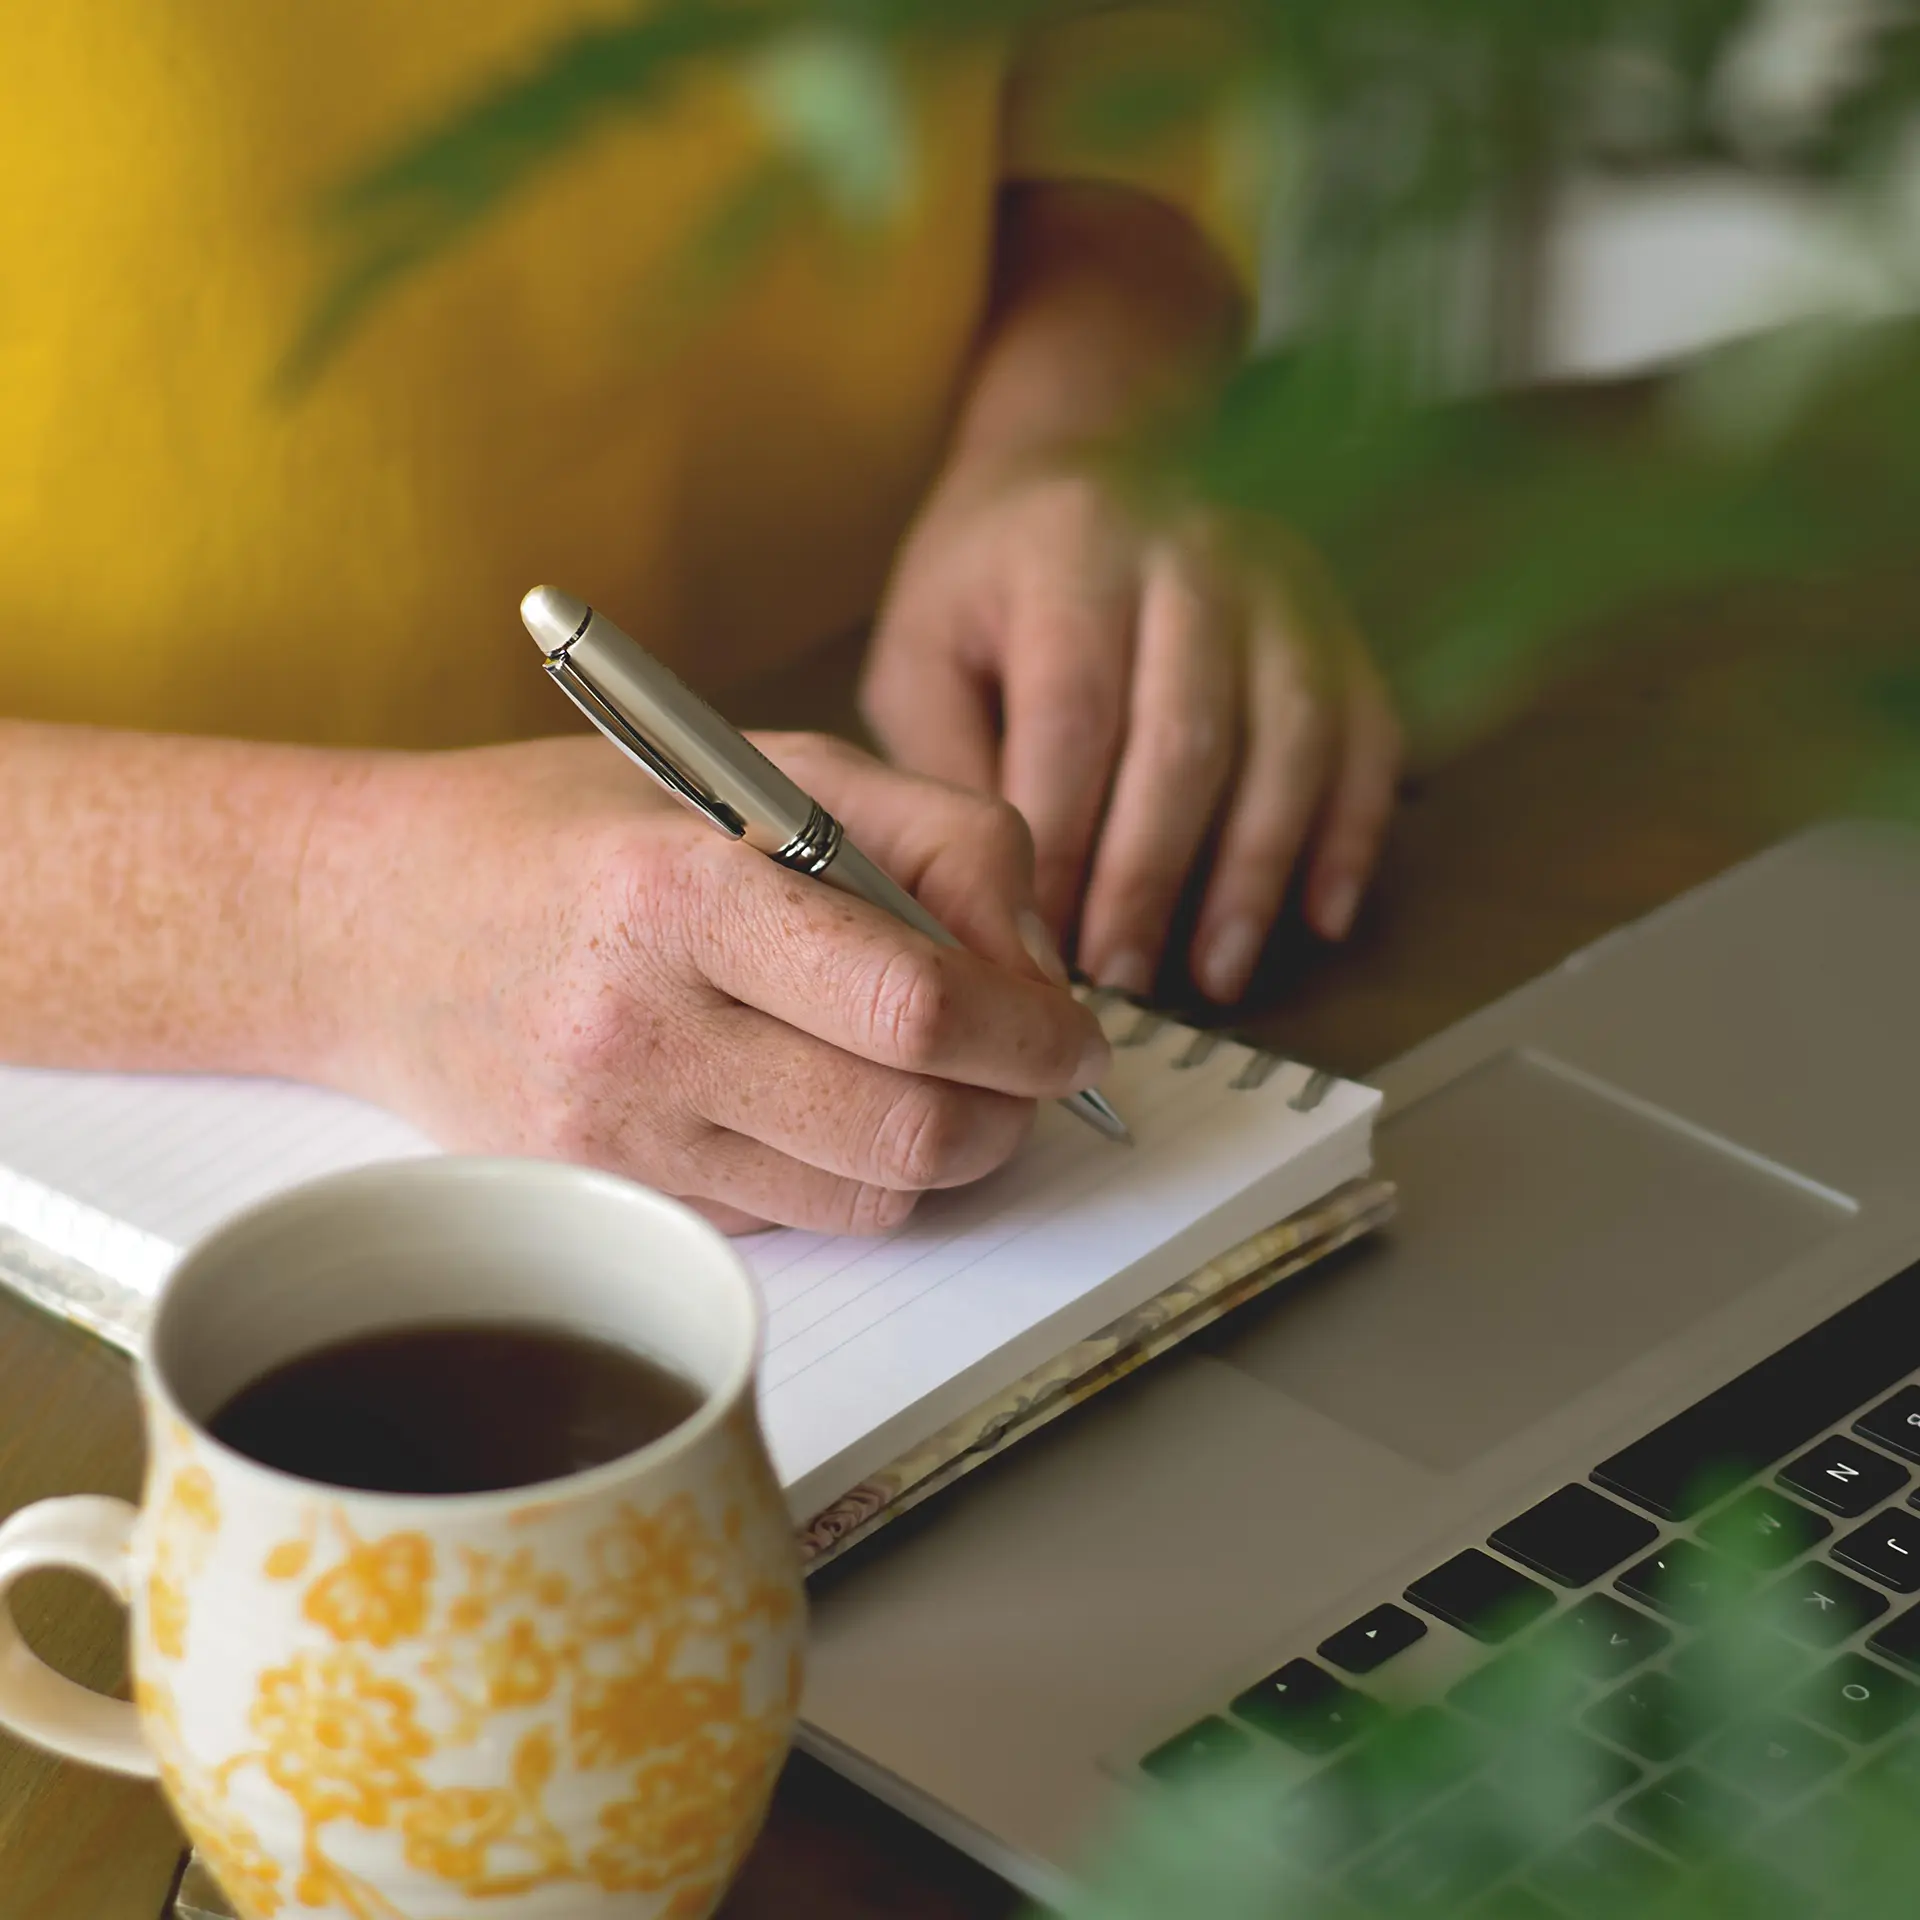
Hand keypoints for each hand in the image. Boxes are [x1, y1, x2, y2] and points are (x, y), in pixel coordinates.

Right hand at [298, 733, 1107, 1234]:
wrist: (372, 925)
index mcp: (682, 890)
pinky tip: (824, 1101)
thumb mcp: (759, 767)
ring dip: (945, 1152)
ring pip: (867, 1196)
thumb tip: (1035, 963)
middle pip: (907, 1128)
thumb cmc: (578, 827)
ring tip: (938, 1083)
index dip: (1027, 1031)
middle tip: (1028, 1072)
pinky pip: (794, 1218)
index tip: (1069, 1032)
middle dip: (1010, 1111)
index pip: (910, 1002)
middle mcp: (642, 1026)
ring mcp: (617, 1132)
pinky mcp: (609, 1198)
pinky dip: (850, 1172)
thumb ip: (931, 836)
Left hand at [862, 458, 1401, 1002]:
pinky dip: (1348, 836)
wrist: (1089, 459)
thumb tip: (999, 903)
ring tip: (1212, 974)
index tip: (1039, 943)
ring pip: (1289, 744)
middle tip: (1118, 978)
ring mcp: (1280, 588)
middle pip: (1186, 739)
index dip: (1064, 844)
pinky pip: (1364, 738)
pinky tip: (1317, 919)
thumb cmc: (990, 585)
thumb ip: (948, 766)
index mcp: (1069, 555)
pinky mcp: (1337, 625)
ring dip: (1253, 876)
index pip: (1075, 717)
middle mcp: (1189, 559)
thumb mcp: (923, 652)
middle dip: (1150, 878)